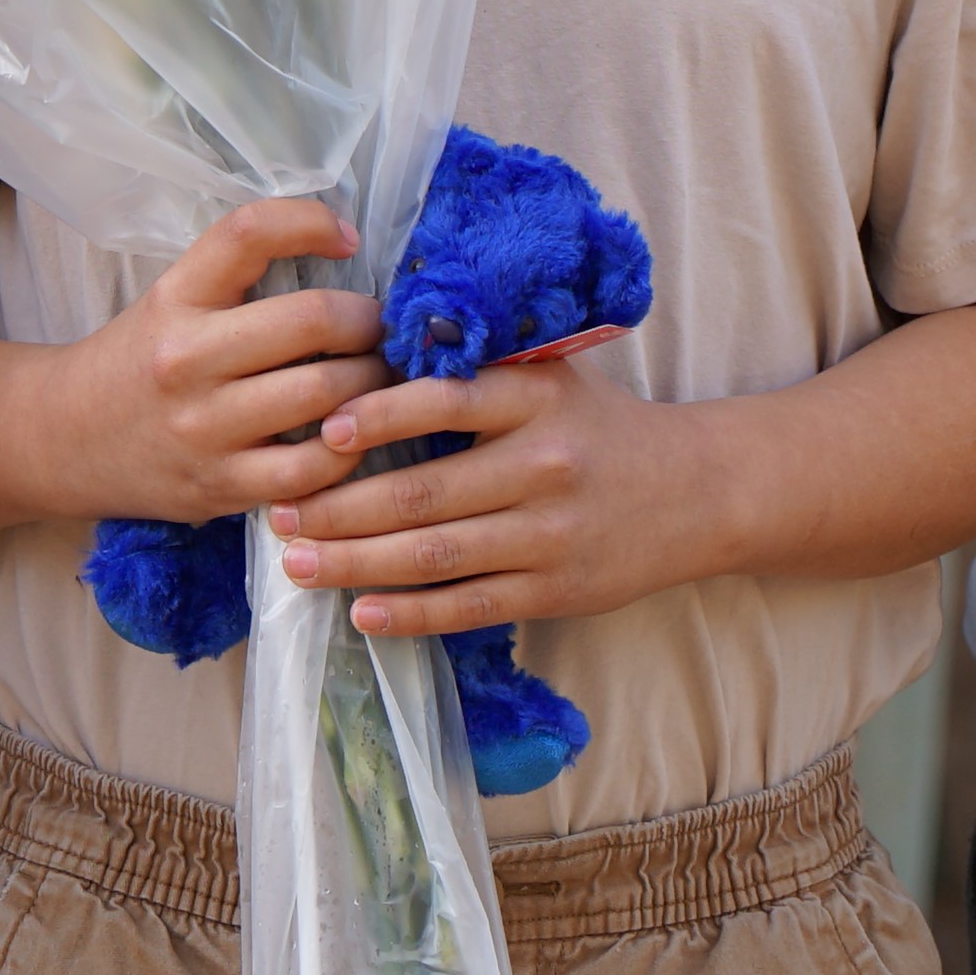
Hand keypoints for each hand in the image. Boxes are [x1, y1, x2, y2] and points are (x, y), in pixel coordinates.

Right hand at [39, 197, 394, 527]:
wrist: (63, 440)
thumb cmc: (139, 360)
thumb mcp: (173, 297)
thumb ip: (242, 273)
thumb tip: (345, 244)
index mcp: (177, 296)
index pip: (249, 232)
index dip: (313, 222)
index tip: (347, 240)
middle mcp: (187, 358)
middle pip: (312, 321)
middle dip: (367, 322)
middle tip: (377, 329)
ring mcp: (204, 428)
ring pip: (324, 397)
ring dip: (372, 385)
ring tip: (375, 380)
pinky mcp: (220, 487)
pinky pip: (312, 470)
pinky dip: (347, 452)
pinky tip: (347, 437)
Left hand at [269, 358, 724, 638]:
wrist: (696, 492)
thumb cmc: (597, 426)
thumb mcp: (550, 378)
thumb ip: (475, 371)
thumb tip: (365, 360)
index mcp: (536, 398)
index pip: (444, 402)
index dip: (376, 416)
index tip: (319, 431)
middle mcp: (543, 466)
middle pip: (421, 494)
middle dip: (337, 508)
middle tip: (279, 512)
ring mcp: (549, 536)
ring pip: (433, 555)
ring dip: (355, 564)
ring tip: (297, 564)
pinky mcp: (555, 592)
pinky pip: (468, 606)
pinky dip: (409, 614)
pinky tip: (361, 611)